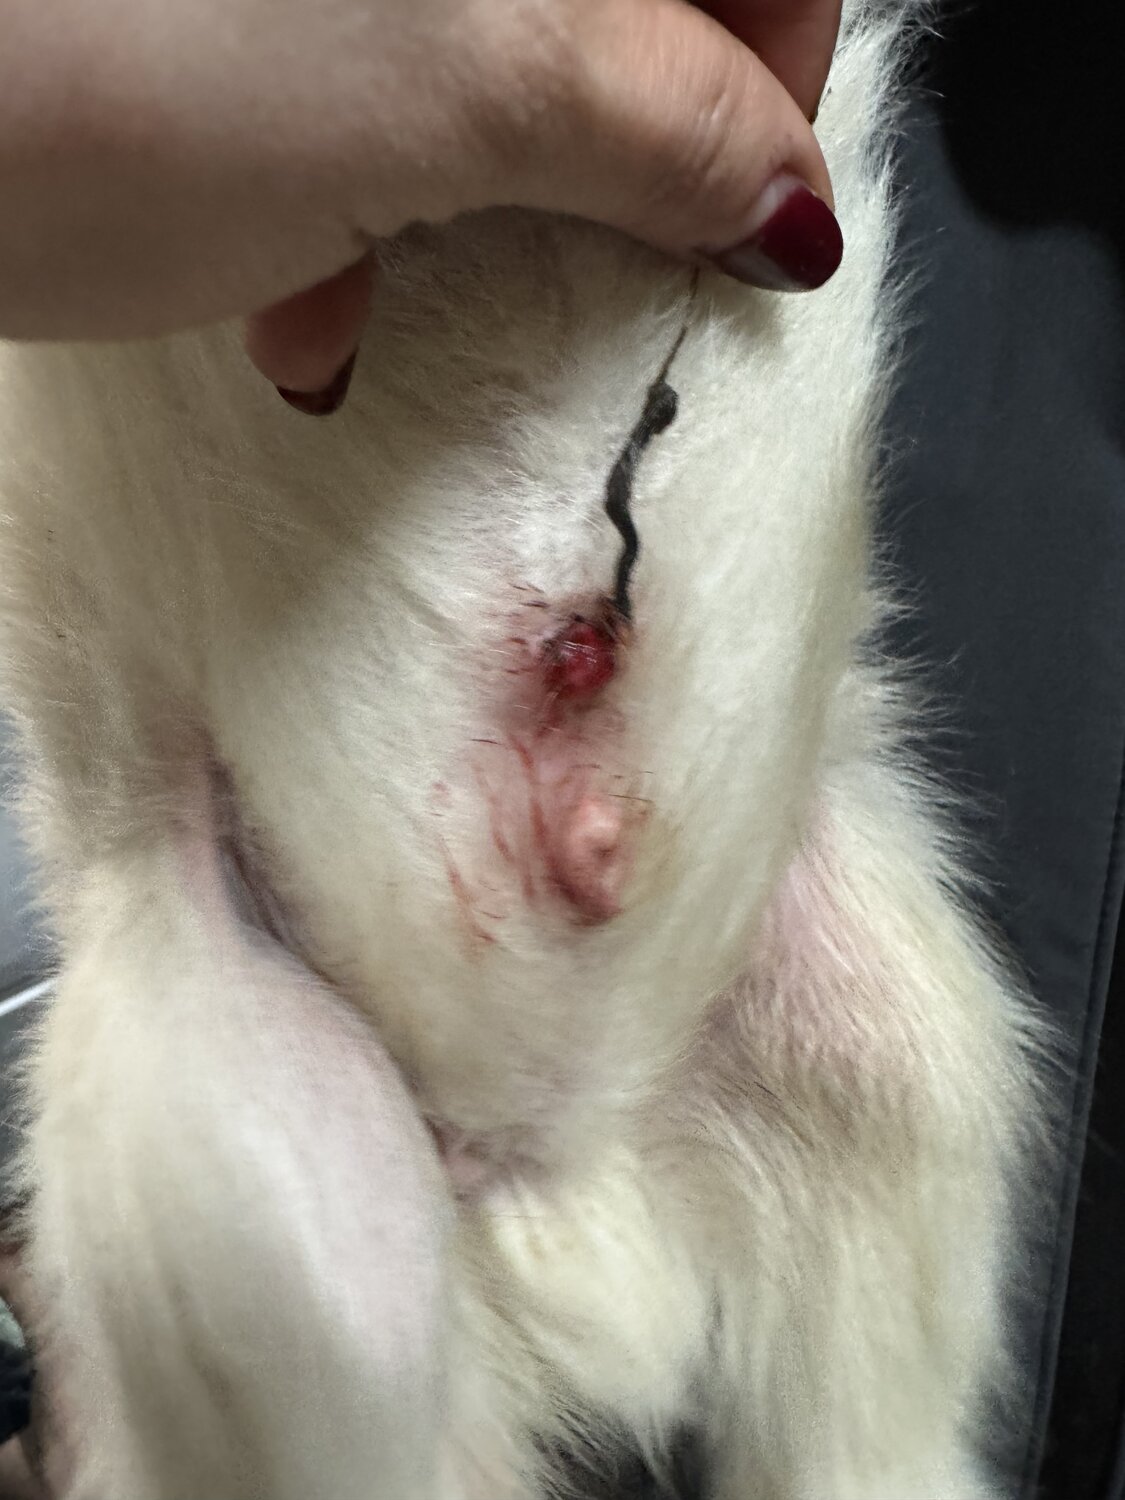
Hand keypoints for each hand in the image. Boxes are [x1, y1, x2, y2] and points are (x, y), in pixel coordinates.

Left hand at [1, 0, 840, 399]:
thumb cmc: (121, 61)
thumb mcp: (463, 88)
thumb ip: (667, 122)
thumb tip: (790, 198)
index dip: (777, 76)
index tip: (749, 218)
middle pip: (630, 22)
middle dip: (615, 166)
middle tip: (593, 271)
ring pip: (511, 80)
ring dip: (482, 212)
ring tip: (406, 294)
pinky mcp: (283, 44)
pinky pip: (394, 112)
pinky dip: (370, 217)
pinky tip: (309, 297)